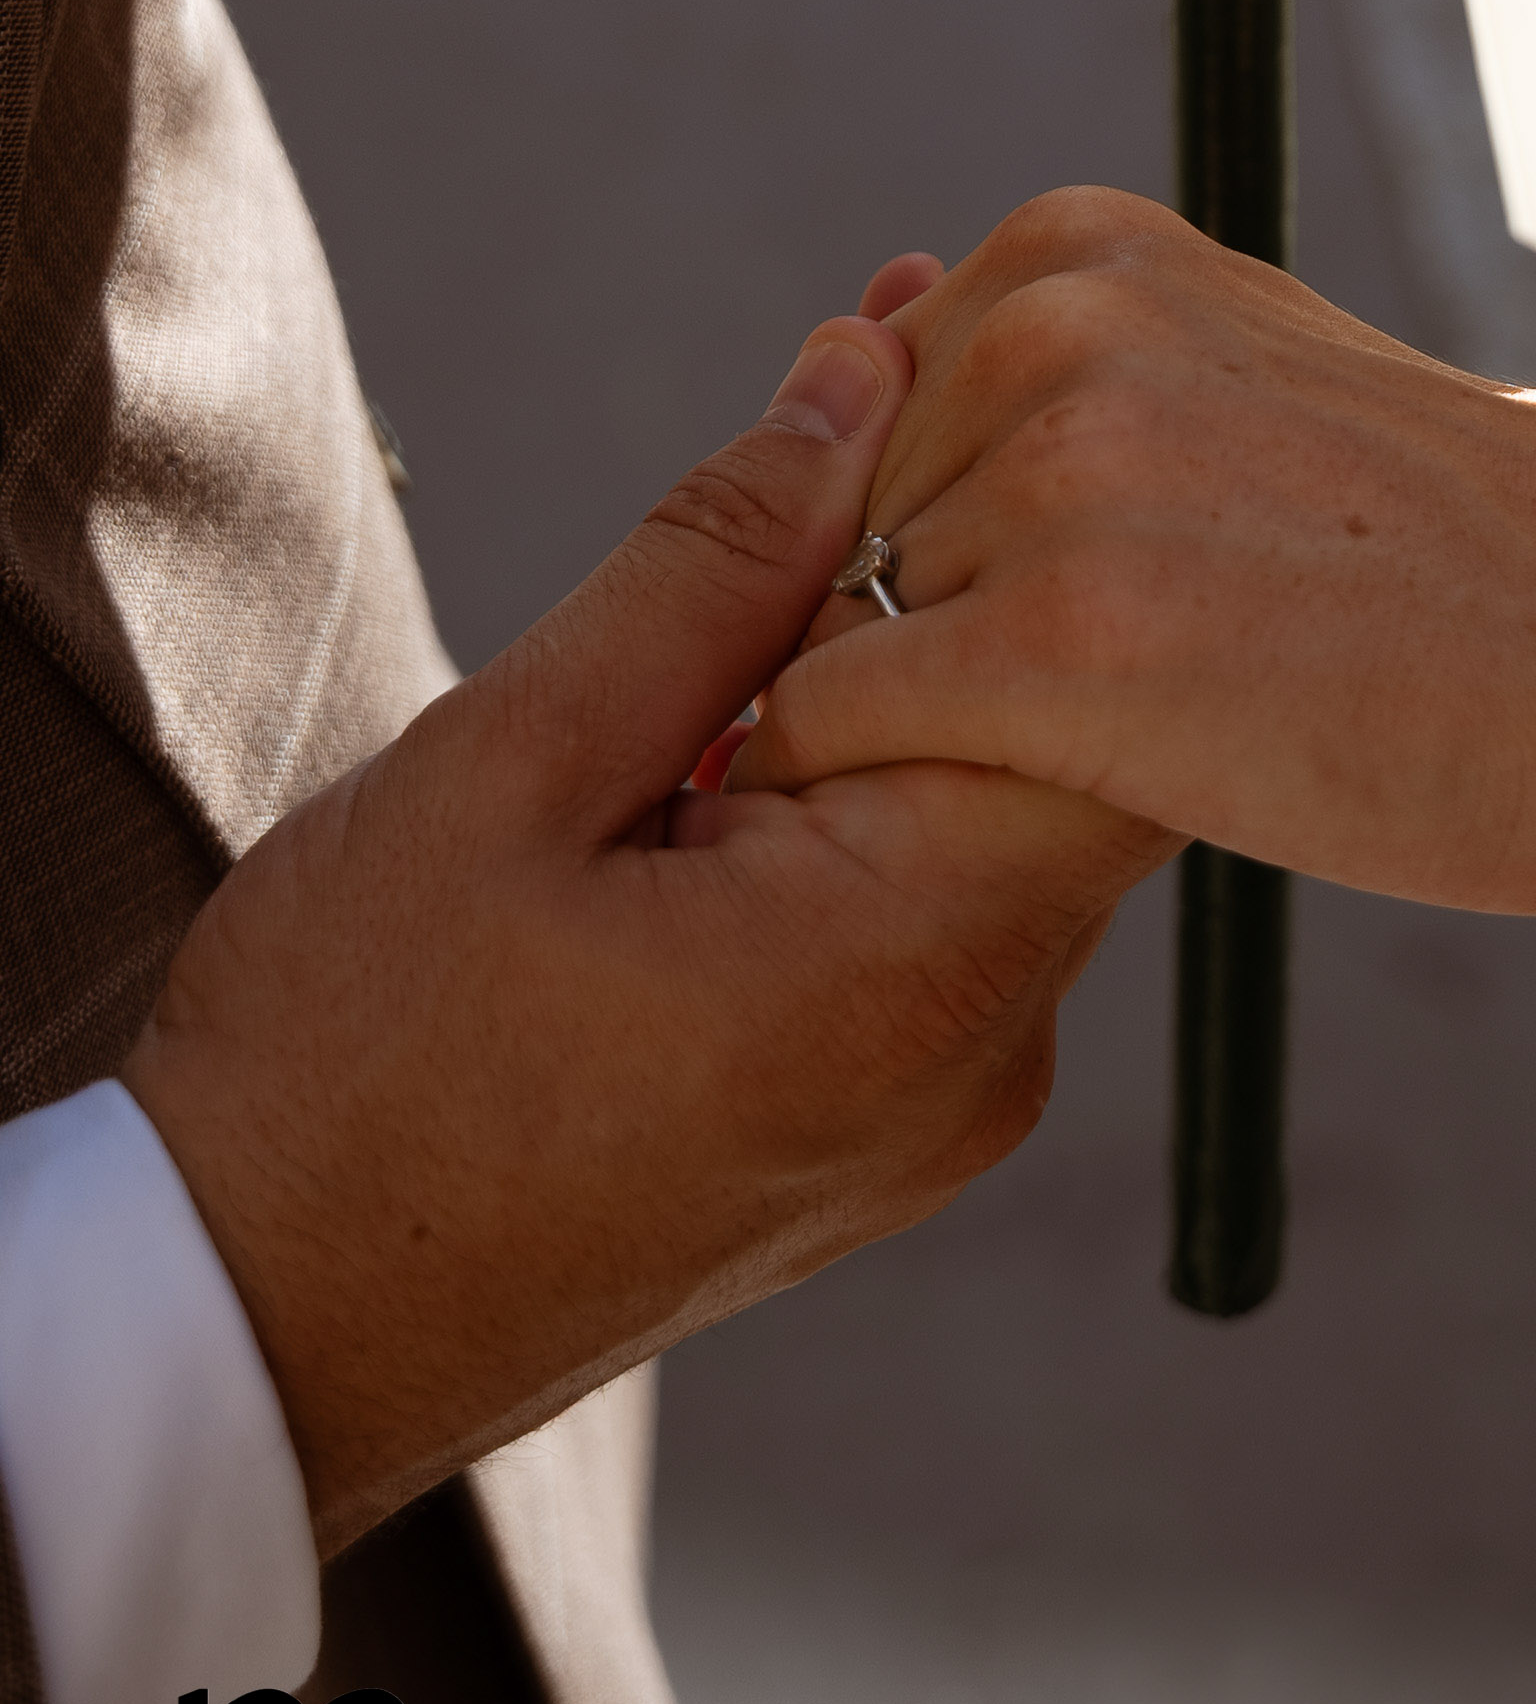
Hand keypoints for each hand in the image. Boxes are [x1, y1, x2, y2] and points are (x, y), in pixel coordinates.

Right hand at [123, 300, 1169, 1557]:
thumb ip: (712, 567)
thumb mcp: (511, 766)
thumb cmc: (349, 1077)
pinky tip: (742, 710)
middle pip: (1063, 736)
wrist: (258, 1344)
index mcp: (910, 967)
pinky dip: (859, 787)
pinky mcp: (883, 1123)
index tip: (927, 360)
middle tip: (854, 384)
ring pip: (988, 810)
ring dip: (896, 670)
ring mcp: (939, 1104)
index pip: (1108, 682)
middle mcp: (978, 1052)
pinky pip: (926, 903)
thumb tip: (855, 377)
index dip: (1026, 502)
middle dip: (961, 557)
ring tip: (770, 535)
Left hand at [732, 191, 1535, 919]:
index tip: (1042, 621)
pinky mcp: (1055, 648)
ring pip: (829, 630)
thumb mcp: (1241, 376)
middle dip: (903, 628)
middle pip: (832, 524)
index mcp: (1077, 245)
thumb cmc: (1448, 560)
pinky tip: (1018, 811)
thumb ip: (1061, 374)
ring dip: (907, 721)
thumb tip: (850, 364)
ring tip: (1095, 753)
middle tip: (1086, 707)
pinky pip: (841, 727)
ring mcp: (1048, 483)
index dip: (918, 545)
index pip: (861, 415)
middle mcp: (1045, 329)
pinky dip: (874, 796)